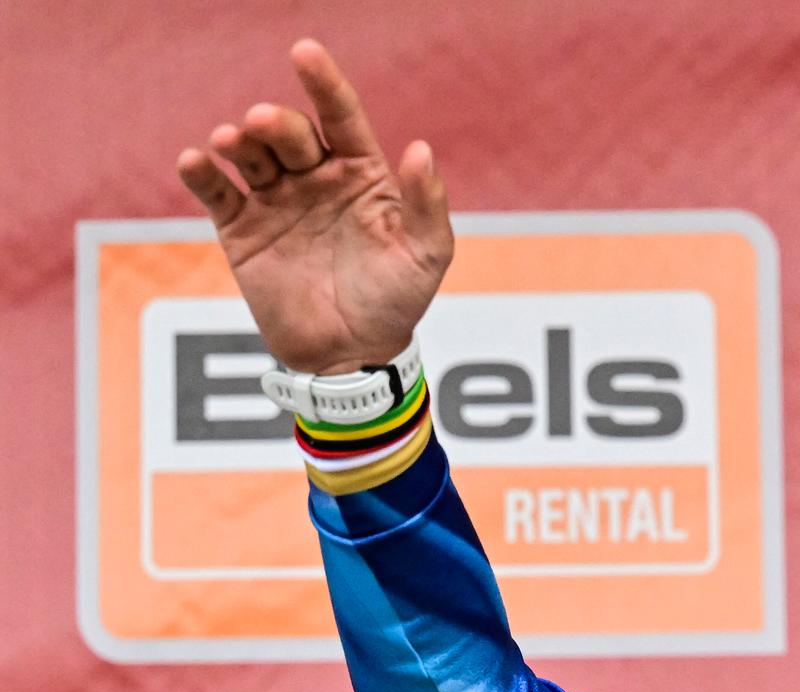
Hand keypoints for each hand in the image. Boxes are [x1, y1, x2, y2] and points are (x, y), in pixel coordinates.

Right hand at [176, 38, 451, 374]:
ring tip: (232, 141)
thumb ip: (426, 204)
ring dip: (239, 141)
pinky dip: (202, 174)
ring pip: (251, 155)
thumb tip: (421, 148)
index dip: (325, 83)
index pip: (342, 117)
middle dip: (276, 123)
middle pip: (291, 134)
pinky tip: (196, 162)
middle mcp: (316, 178)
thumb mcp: (425, 255)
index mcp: (362, 174)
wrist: (351, 355)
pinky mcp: (242, 230)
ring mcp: (276, 200)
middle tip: (264, 123)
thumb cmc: (396, 302)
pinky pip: (217, 194)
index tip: (304, 52)